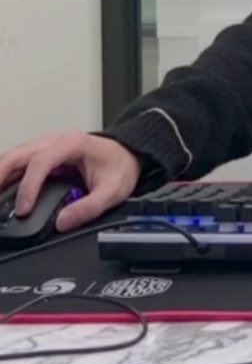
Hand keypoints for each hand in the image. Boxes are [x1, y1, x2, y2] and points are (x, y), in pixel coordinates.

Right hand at [0, 132, 141, 231]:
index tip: (24, 209)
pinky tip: (2, 192)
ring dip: (0, 176)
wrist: (127, 154)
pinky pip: (18, 164)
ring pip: (13, 158)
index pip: (41, 162)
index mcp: (72, 144)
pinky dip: (5, 177)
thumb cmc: (119, 167)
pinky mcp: (41, 157)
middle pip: (17, 155)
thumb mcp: (114, 190)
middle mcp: (55, 142)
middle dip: (0, 176)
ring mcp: (46, 147)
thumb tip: (62, 222)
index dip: (28, 186)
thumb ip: (90, 207)